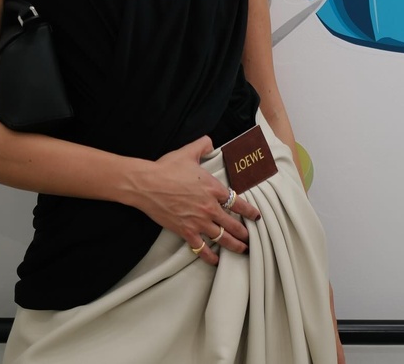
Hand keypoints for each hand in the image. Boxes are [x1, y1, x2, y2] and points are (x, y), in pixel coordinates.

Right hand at [129, 135, 260, 265]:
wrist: (147, 184)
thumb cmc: (167, 168)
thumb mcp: (188, 152)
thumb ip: (203, 145)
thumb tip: (210, 142)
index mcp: (213, 188)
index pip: (238, 202)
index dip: (249, 210)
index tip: (256, 216)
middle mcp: (209, 207)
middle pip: (233, 224)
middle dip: (244, 233)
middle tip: (251, 238)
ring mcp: (198, 222)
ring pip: (221, 238)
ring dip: (233, 245)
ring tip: (242, 250)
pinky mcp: (185, 231)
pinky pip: (200, 248)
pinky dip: (209, 256)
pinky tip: (215, 260)